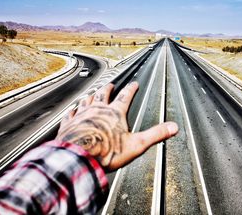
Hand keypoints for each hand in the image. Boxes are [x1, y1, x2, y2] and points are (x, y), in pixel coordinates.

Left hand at [56, 82, 177, 170]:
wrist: (79, 156)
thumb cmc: (106, 151)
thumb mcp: (137, 144)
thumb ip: (155, 134)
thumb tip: (172, 127)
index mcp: (115, 113)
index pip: (126, 96)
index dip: (131, 89)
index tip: (134, 84)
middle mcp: (98, 110)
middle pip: (103, 94)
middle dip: (108, 88)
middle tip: (110, 84)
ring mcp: (82, 115)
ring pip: (87, 100)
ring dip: (91, 95)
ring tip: (92, 93)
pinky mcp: (69, 124)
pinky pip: (71, 113)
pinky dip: (73, 110)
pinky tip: (72, 109)